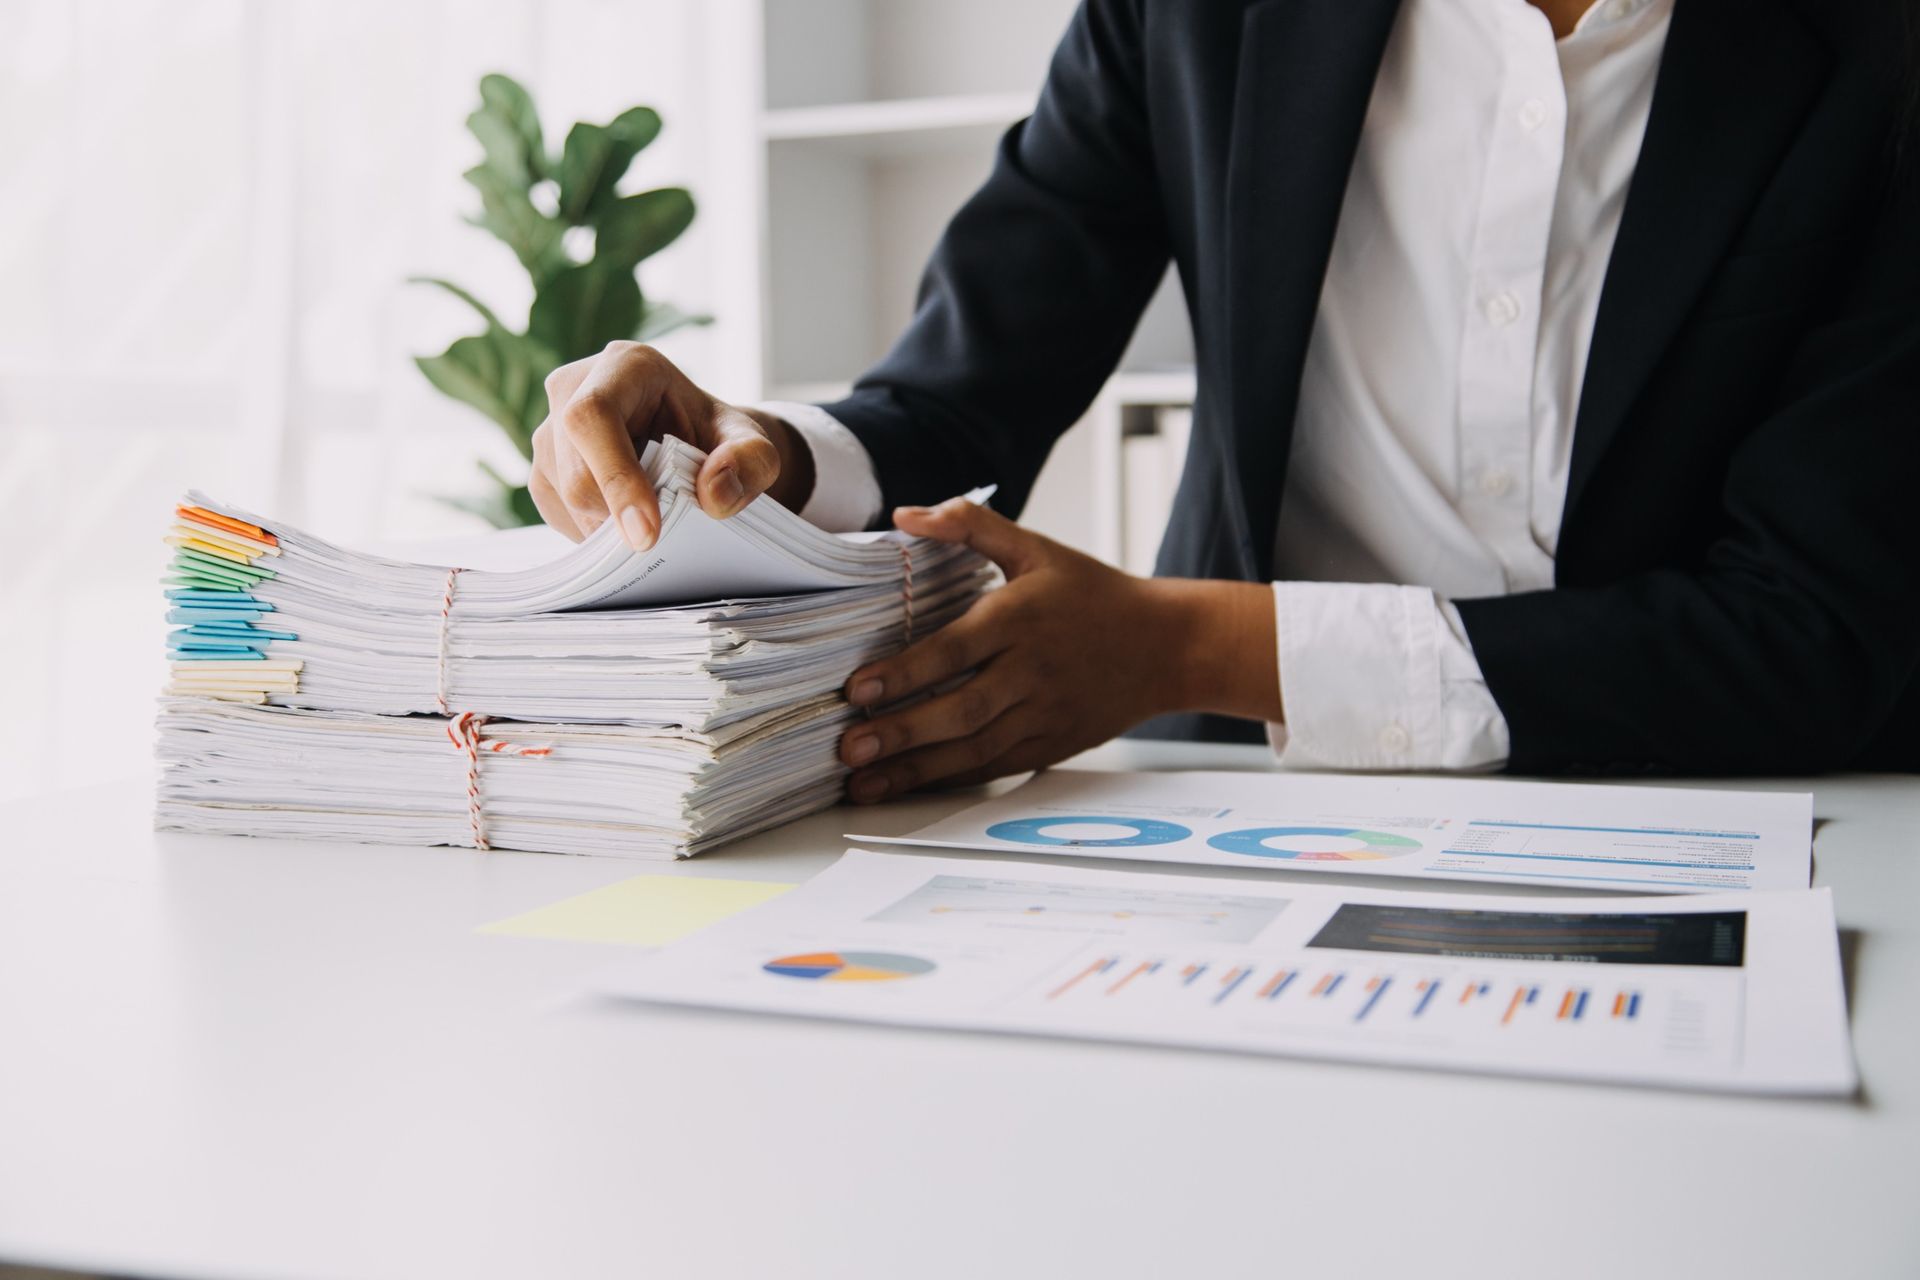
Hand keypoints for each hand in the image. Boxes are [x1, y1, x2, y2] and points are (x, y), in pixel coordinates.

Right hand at [529, 341, 814, 547]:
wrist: (697, 446)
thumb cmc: (720, 440)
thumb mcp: (755, 447)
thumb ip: (751, 463)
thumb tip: (715, 492)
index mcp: (624, 366)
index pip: (593, 417)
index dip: (615, 477)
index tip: (647, 533)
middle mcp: (573, 388)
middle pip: (574, 470)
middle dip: (618, 516)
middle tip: (663, 537)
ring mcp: (550, 429)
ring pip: (562, 496)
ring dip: (609, 527)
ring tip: (653, 519)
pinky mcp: (543, 467)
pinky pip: (558, 513)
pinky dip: (595, 532)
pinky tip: (628, 521)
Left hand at [837, 500, 1282, 801]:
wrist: (1168, 646)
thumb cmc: (1094, 593)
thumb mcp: (1036, 547)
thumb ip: (970, 526)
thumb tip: (906, 515)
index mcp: (1020, 618)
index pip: (954, 650)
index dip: (904, 673)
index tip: (856, 689)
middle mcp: (1030, 671)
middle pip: (961, 710)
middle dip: (901, 733)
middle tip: (849, 749)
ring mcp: (1043, 714)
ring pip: (973, 750)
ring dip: (916, 769)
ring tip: (863, 785)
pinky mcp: (1051, 745)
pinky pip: (995, 767)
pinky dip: (951, 780)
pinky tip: (909, 788)